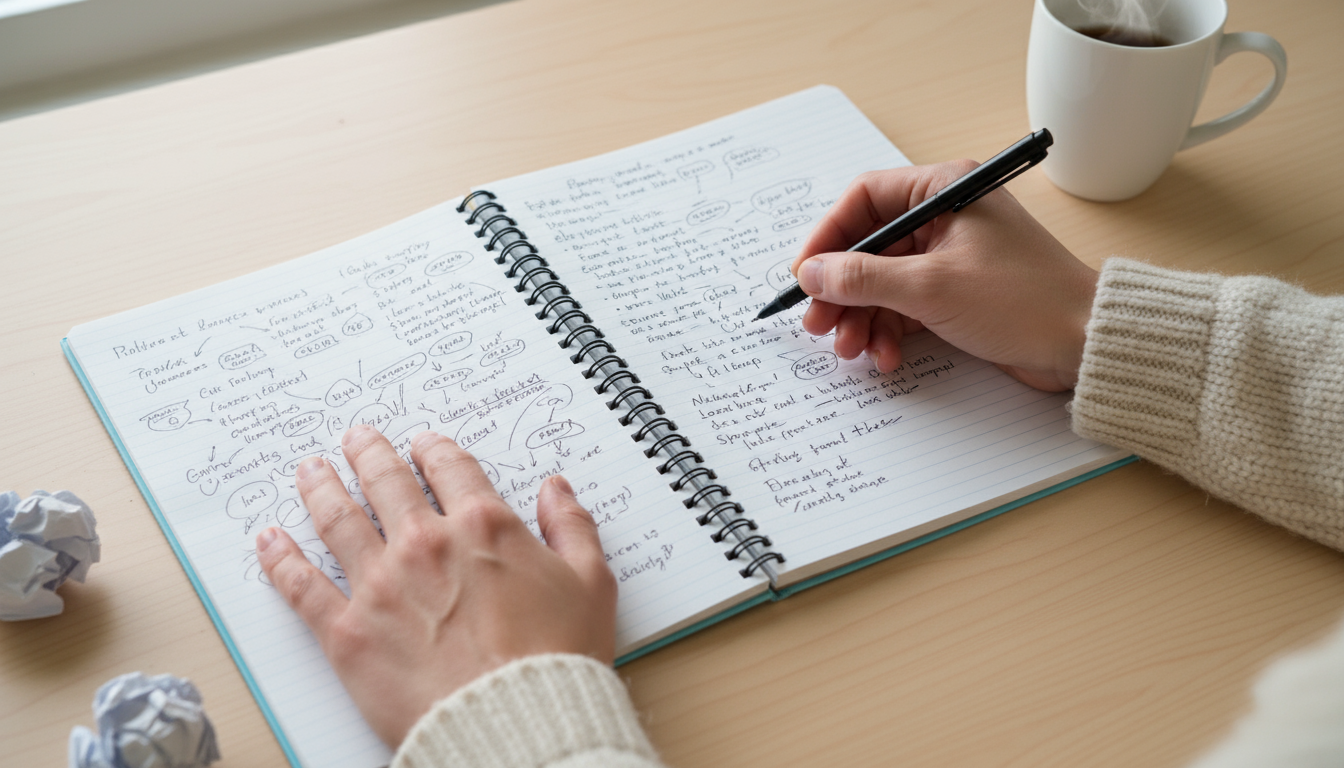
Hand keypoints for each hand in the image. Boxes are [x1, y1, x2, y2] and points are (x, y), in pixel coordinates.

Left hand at [255, 426, 616, 746]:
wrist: (515, 723)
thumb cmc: (557, 660)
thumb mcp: (591, 584)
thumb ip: (573, 528)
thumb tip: (557, 490)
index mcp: (483, 526)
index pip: (450, 469)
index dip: (434, 451)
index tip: (424, 446)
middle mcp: (426, 544)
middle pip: (386, 483)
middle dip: (369, 455)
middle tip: (356, 440)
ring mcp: (381, 586)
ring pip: (338, 520)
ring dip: (321, 488)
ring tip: (310, 470)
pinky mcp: (348, 632)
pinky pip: (303, 587)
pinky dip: (281, 558)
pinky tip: (270, 540)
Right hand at [790, 161, 1098, 390]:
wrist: (1086, 344)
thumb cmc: (1025, 300)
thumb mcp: (931, 287)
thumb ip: (864, 278)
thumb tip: (813, 274)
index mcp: (944, 191)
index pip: (864, 200)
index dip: (828, 238)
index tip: (805, 276)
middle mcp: (945, 218)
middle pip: (867, 248)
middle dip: (841, 291)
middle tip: (820, 325)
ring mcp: (950, 258)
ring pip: (882, 283)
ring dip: (862, 319)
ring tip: (854, 350)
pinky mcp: (957, 294)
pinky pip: (904, 307)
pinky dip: (889, 332)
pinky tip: (886, 356)